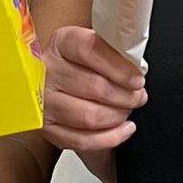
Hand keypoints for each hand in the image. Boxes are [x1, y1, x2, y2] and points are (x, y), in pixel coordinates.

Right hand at [40, 23, 145, 157]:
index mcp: (61, 43)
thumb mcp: (95, 45)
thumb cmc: (80, 62)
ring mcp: (44, 102)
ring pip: (88, 116)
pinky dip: (110, 137)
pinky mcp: (47, 128)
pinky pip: (82, 140)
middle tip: (138, 96)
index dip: (118, 67)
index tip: (137, 79)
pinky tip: (124, 128)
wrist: (57, 81)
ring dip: (118, 116)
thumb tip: (136, 64)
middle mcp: (46, 71)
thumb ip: (114, 49)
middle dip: (126, 96)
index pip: (89, 50)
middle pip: (93, 87)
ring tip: (128, 109)